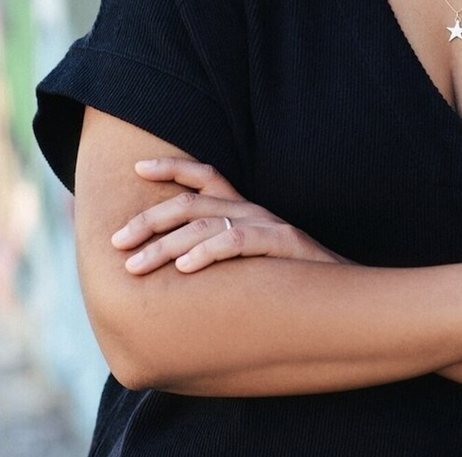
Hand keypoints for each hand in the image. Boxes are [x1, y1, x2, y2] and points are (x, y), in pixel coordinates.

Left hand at [110, 157, 348, 274]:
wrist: (345, 294)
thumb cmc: (292, 282)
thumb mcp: (252, 261)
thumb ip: (220, 255)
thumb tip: (172, 270)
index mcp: (245, 209)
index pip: (206, 175)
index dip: (172, 166)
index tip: (137, 167)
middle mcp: (253, 210)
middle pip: (191, 202)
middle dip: (148, 221)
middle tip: (116, 243)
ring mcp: (268, 225)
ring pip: (205, 224)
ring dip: (164, 245)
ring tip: (135, 266)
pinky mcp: (283, 244)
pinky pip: (237, 242)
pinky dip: (207, 253)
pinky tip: (184, 269)